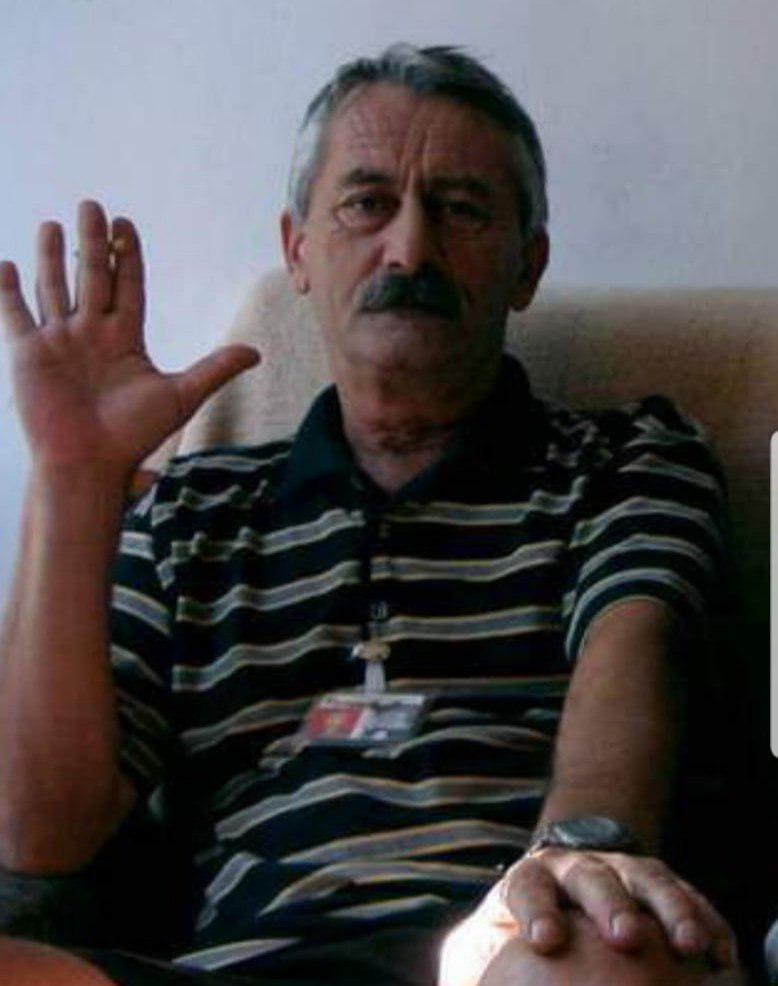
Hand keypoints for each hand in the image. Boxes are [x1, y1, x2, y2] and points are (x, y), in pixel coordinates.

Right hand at [0, 200, 258, 480]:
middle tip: (92, 205)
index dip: (128, 256)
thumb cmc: (134, 436)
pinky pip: (14, 314)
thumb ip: (215, 369)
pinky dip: (7, 290)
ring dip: (52, 257)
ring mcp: (58, 342)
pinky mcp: (27, 354)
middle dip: (93, 241)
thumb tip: (256, 352)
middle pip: (92, 277)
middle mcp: (91, 334)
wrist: (90, 463)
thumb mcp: (181, 396)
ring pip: (54, 288)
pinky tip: (6, 264)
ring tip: (52, 224)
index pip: (127, 286)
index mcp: (125, 338)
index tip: (126, 224)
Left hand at [438, 849, 736, 985]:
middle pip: (592, 876)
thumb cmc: (520, 924)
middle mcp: (576, 868)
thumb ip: (470, 959)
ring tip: (688, 945)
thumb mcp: (485, 939)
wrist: (563, 875)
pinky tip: (720, 950)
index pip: (527, 886)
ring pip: (647, 877)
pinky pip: (685, 892)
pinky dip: (704, 916)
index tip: (547, 939)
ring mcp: (621, 868)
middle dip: (609, 903)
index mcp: (530, 879)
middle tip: (623, 936)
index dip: (537, 909)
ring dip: (669, 908)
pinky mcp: (657, 880)